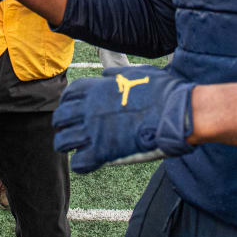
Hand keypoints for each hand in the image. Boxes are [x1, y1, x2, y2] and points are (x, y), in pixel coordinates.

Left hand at [52, 65, 193, 172]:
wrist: (176, 112)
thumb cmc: (162, 91)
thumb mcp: (135, 73)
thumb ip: (117, 74)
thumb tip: (106, 74)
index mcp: (97, 89)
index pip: (69, 95)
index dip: (68, 103)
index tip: (73, 110)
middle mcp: (90, 108)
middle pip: (60, 117)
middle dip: (63, 125)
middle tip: (72, 131)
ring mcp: (94, 130)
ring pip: (63, 141)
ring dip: (68, 145)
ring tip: (76, 149)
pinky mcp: (104, 151)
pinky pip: (79, 162)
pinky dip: (81, 164)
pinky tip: (89, 162)